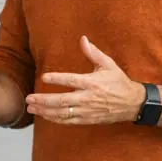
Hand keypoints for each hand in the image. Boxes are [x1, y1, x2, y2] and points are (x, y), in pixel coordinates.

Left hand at [25, 37, 146, 124]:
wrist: (132, 103)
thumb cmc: (118, 82)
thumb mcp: (108, 64)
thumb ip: (93, 53)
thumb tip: (83, 39)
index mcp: (92, 83)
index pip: (72, 80)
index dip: (57, 79)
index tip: (43, 77)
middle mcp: (88, 98)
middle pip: (62, 101)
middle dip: (44, 100)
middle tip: (29, 98)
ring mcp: (87, 111)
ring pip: (63, 113)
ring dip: (45, 111)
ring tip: (31, 108)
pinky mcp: (87, 120)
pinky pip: (68, 121)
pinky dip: (55, 119)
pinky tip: (44, 116)